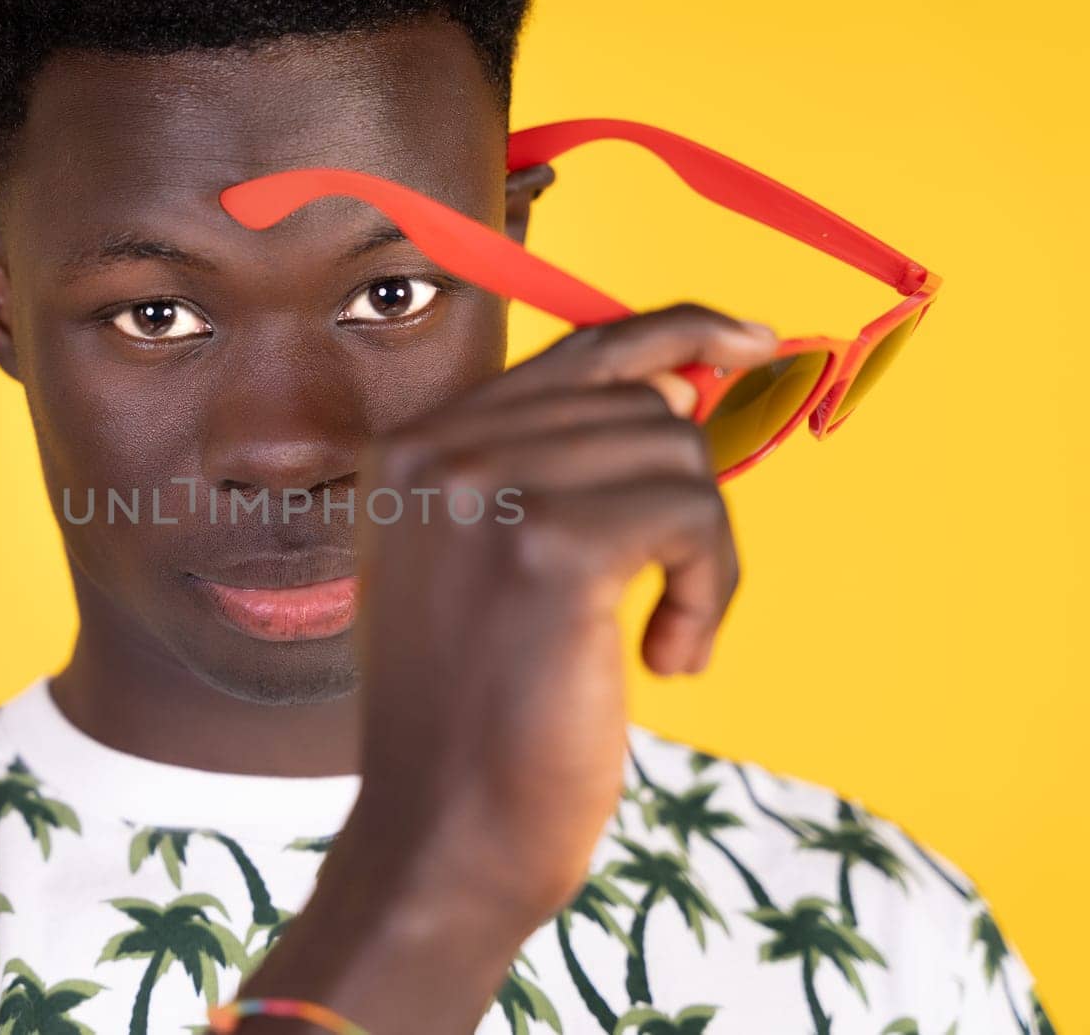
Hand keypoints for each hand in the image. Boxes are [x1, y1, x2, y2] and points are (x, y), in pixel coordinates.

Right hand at [346, 302, 779, 923]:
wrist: (443, 832)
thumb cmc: (480, 714)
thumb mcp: (485, 563)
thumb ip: (553, 466)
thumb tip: (682, 381)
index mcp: (414, 449)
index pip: (575, 349)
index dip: (676, 332)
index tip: (749, 342)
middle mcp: (435, 451)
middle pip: (641, 405)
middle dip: (686, 503)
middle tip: (670, 601)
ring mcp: (483, 492)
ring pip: (676, 453)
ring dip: (701, 557)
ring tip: (661, 640)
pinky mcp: (549, 548)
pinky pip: (693, 514)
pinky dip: (709, 590)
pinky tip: (669, 658)